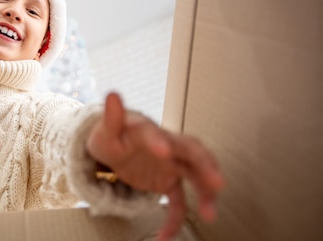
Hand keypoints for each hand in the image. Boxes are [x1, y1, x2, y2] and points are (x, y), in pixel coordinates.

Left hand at [86, 93, 223, 240]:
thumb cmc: (110, 135)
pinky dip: (175, 218)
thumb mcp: (105, 129)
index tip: (163, 151)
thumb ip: (111, 116)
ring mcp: (171, 164)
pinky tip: (166, 235)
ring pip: (195, 175)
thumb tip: (111, 95)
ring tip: (210, 214)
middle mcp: (166, 145)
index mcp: (147, 130)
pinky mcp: (168, 181)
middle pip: (192, 152)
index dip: (160, 141)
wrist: (111, 146)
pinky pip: (177, 201)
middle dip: (206, 166)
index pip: (156, 133)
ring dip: (206, 193)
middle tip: (217, 182)